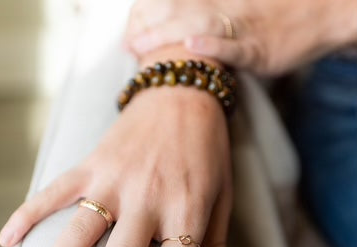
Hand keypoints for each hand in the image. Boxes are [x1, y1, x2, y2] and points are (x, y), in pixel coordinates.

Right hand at [0, 67, 231, 246]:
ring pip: (79, 234)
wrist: (183, 93)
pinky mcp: (92, 163)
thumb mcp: (224, 197)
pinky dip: (28, 213)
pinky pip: (55, 191)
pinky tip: (7, 239)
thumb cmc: (208, 149)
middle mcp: (148, 200)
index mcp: (186, 212)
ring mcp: (115, 180)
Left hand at [125, 0, 356, 74]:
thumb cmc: (270, 17)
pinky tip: (192, 45)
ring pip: (199, 24)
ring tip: (140, 44)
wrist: (314, 17)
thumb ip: (207, 16)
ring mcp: (240, 27)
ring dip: (166, 34)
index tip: (128, 29)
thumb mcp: (235, 10)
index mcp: (216, 1)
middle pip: (178, 11)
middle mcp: (224, 8)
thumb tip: (180, 33)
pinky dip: (212, 45)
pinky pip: (233, 47)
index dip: (148, 14)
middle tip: (126, 43)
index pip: (175, 3)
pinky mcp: (257, 49)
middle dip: (148, 25)